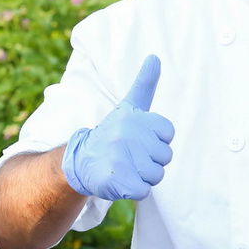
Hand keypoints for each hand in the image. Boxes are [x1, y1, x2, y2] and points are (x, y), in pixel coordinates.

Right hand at [61, 55, 174, 200]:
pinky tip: (120, 180)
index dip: (156, 141)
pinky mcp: (116, 180)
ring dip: (143, 176)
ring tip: (124, 167)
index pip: (168, 134)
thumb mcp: (129, 106)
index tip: (138, 139)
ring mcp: (120, 157)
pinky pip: (144, 191)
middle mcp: (126, 135)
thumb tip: (155, 57)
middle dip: (150, 161)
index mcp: (134, 117)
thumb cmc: (112, 134)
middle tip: (129, 156)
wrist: (81, 161)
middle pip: (165, 157)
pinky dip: (134, 190)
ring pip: (156, 175)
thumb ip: (145, 84)